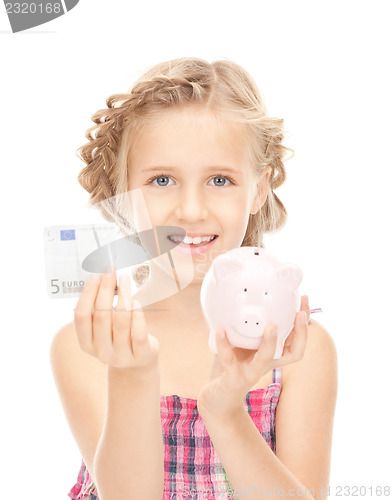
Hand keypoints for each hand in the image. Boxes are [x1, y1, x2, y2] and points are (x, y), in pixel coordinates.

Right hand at [73, 270, 159, 371]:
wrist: (136, 363)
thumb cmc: (118, 336)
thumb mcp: (104, 327)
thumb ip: (99, 308)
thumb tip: (102, 276)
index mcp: (86, 343)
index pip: (81, 317)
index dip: (87, 294)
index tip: (95, 275)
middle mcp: (101, 352)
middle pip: (101, 316)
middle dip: (106, 289)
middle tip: (111, 271)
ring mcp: (121, 356)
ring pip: (120, 321)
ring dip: (123, 296)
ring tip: (126, 279)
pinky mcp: (140, 355)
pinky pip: (138, 332)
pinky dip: (137, 314)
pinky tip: (136, 300)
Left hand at [197, 295, 310, 419]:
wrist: (216, 399)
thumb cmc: (231, 367)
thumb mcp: (243, 344)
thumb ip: (247, 326)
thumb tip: (244, 296)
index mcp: (272, 355)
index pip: (298, 340)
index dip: (304, 323)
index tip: (305, 300)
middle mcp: (267, 364)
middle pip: (294, 352)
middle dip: (301, 332)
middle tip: (300, 313)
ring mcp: (251, 372)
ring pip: (266, 358)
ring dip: (270, 342)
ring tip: (271, 325)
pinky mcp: (233, 378)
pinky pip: (229, 360)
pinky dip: (224, 345)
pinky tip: (220, 331)